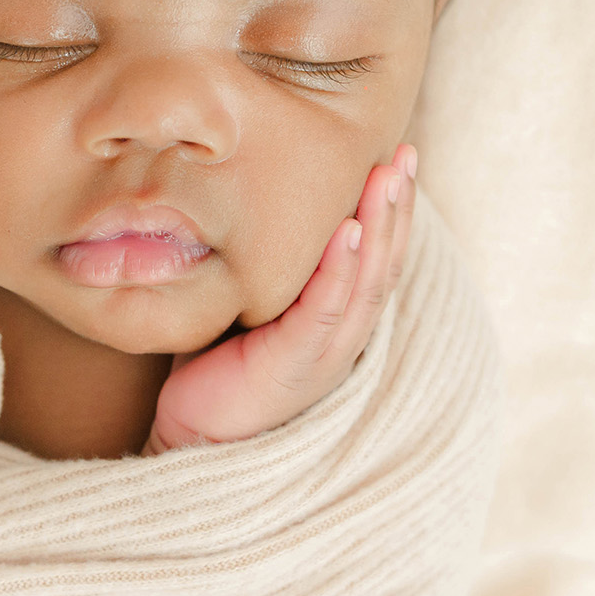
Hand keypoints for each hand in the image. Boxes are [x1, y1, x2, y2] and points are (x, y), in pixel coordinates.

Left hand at [141, 144, 417, 454]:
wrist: (190, 442)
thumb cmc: (215, 370)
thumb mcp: (248, 306)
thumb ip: (266, 268)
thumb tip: (249, 200)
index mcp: (337, 322)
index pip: (376, 258)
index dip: (393, 211)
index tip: (398, 159)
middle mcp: (342, 337)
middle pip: (383, 263)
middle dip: (397, 206)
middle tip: (404, 154)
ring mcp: (324, 354)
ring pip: (366, 281)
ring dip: (380, 226)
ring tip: (387, 178)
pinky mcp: (294, 367)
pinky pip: (326, 311)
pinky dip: (341, 270)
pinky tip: (349, 231)